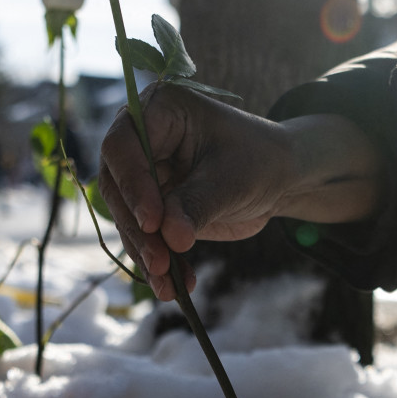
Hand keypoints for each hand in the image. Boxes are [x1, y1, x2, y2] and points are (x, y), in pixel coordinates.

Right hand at [97, 83, 382, 300]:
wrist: (279, 177)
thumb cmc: (259, 160)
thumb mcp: (231, 179)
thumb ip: (196, 205)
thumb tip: (168, 238)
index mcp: (158, 110)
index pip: (123, 146)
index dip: (133, 185)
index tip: (153, 222)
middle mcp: (141, 140)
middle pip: (117, 185)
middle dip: (138, 229)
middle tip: (159, 261)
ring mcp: (143, 176)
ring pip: (127, 218)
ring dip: (146, 254)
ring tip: (168, 285)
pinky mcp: (153, 207)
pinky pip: (146, 237)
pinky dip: (161, 263)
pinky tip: (176, 287)